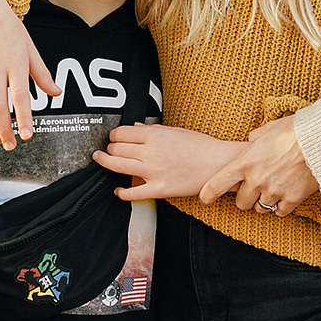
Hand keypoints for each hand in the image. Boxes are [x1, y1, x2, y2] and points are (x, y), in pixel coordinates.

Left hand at [95, 125, 244, 199]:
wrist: (219, 164)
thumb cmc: (201, 146)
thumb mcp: (176, 131)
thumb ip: (152, 129)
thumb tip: (134, 127)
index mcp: (156, 135)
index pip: (121, 133)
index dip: (113, 135)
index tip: (113, 138)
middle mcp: (152, 152)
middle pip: (116, 149)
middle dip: (109, 148)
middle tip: (109, 150)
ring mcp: (154, 171)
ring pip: (118, 166)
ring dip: (105, 163)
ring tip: (100, 160)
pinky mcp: (160, 189)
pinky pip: (134, 193)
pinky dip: (121, 193)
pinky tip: (118, 191)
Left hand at [198, 115, 319, 215]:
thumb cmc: (295, 130)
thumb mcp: (269, 129)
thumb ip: (255, 138)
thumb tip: (251, 139)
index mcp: (245, 163)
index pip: (216, 185)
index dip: (207, 195)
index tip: (204, 200)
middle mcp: (256, 180)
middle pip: (241, 203)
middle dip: (246, 197)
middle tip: (255, 188)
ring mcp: (274, 191)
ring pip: (261, 208)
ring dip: (264, 201)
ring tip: (274, 188)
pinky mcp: (292, 199)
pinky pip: (280, 212)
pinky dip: (281, 206)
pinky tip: (286, 194)